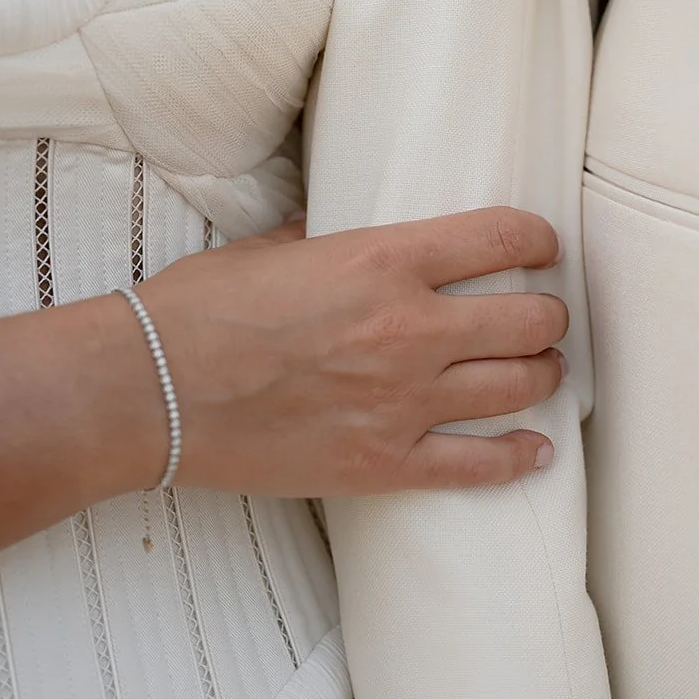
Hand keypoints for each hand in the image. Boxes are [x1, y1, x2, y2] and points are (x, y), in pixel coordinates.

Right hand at [137, 207, 567, 496]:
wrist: (151, 391)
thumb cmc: (198, 312)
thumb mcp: (270, 249)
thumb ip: (322, 239)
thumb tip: (334, 233)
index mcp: (383, 261)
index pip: (500, 240)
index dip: (537, 241)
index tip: (544, 249)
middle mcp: (410, 328)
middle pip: (528, 319)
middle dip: (547, 316)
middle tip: (544, 318)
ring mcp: (404, 401)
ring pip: (519, 386)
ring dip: (542, 374)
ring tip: (543, 370)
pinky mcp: (386, 463)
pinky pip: (481, 464)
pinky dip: (521, 457)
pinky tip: (538, 449)